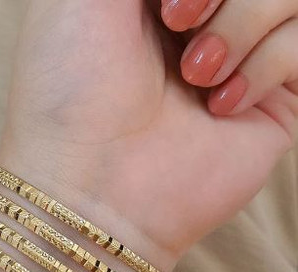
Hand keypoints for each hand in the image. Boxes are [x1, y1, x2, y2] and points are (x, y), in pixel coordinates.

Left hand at [0, 0, 297, 271]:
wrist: (90, 185)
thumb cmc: (69, 89)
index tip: (162, 5)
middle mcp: (201, 24)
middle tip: (175, 24)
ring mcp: (238, 61)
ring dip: (241, 23)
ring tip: (195, 76)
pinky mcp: (271, 104)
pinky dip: (266, 65)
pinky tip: (218, 106)